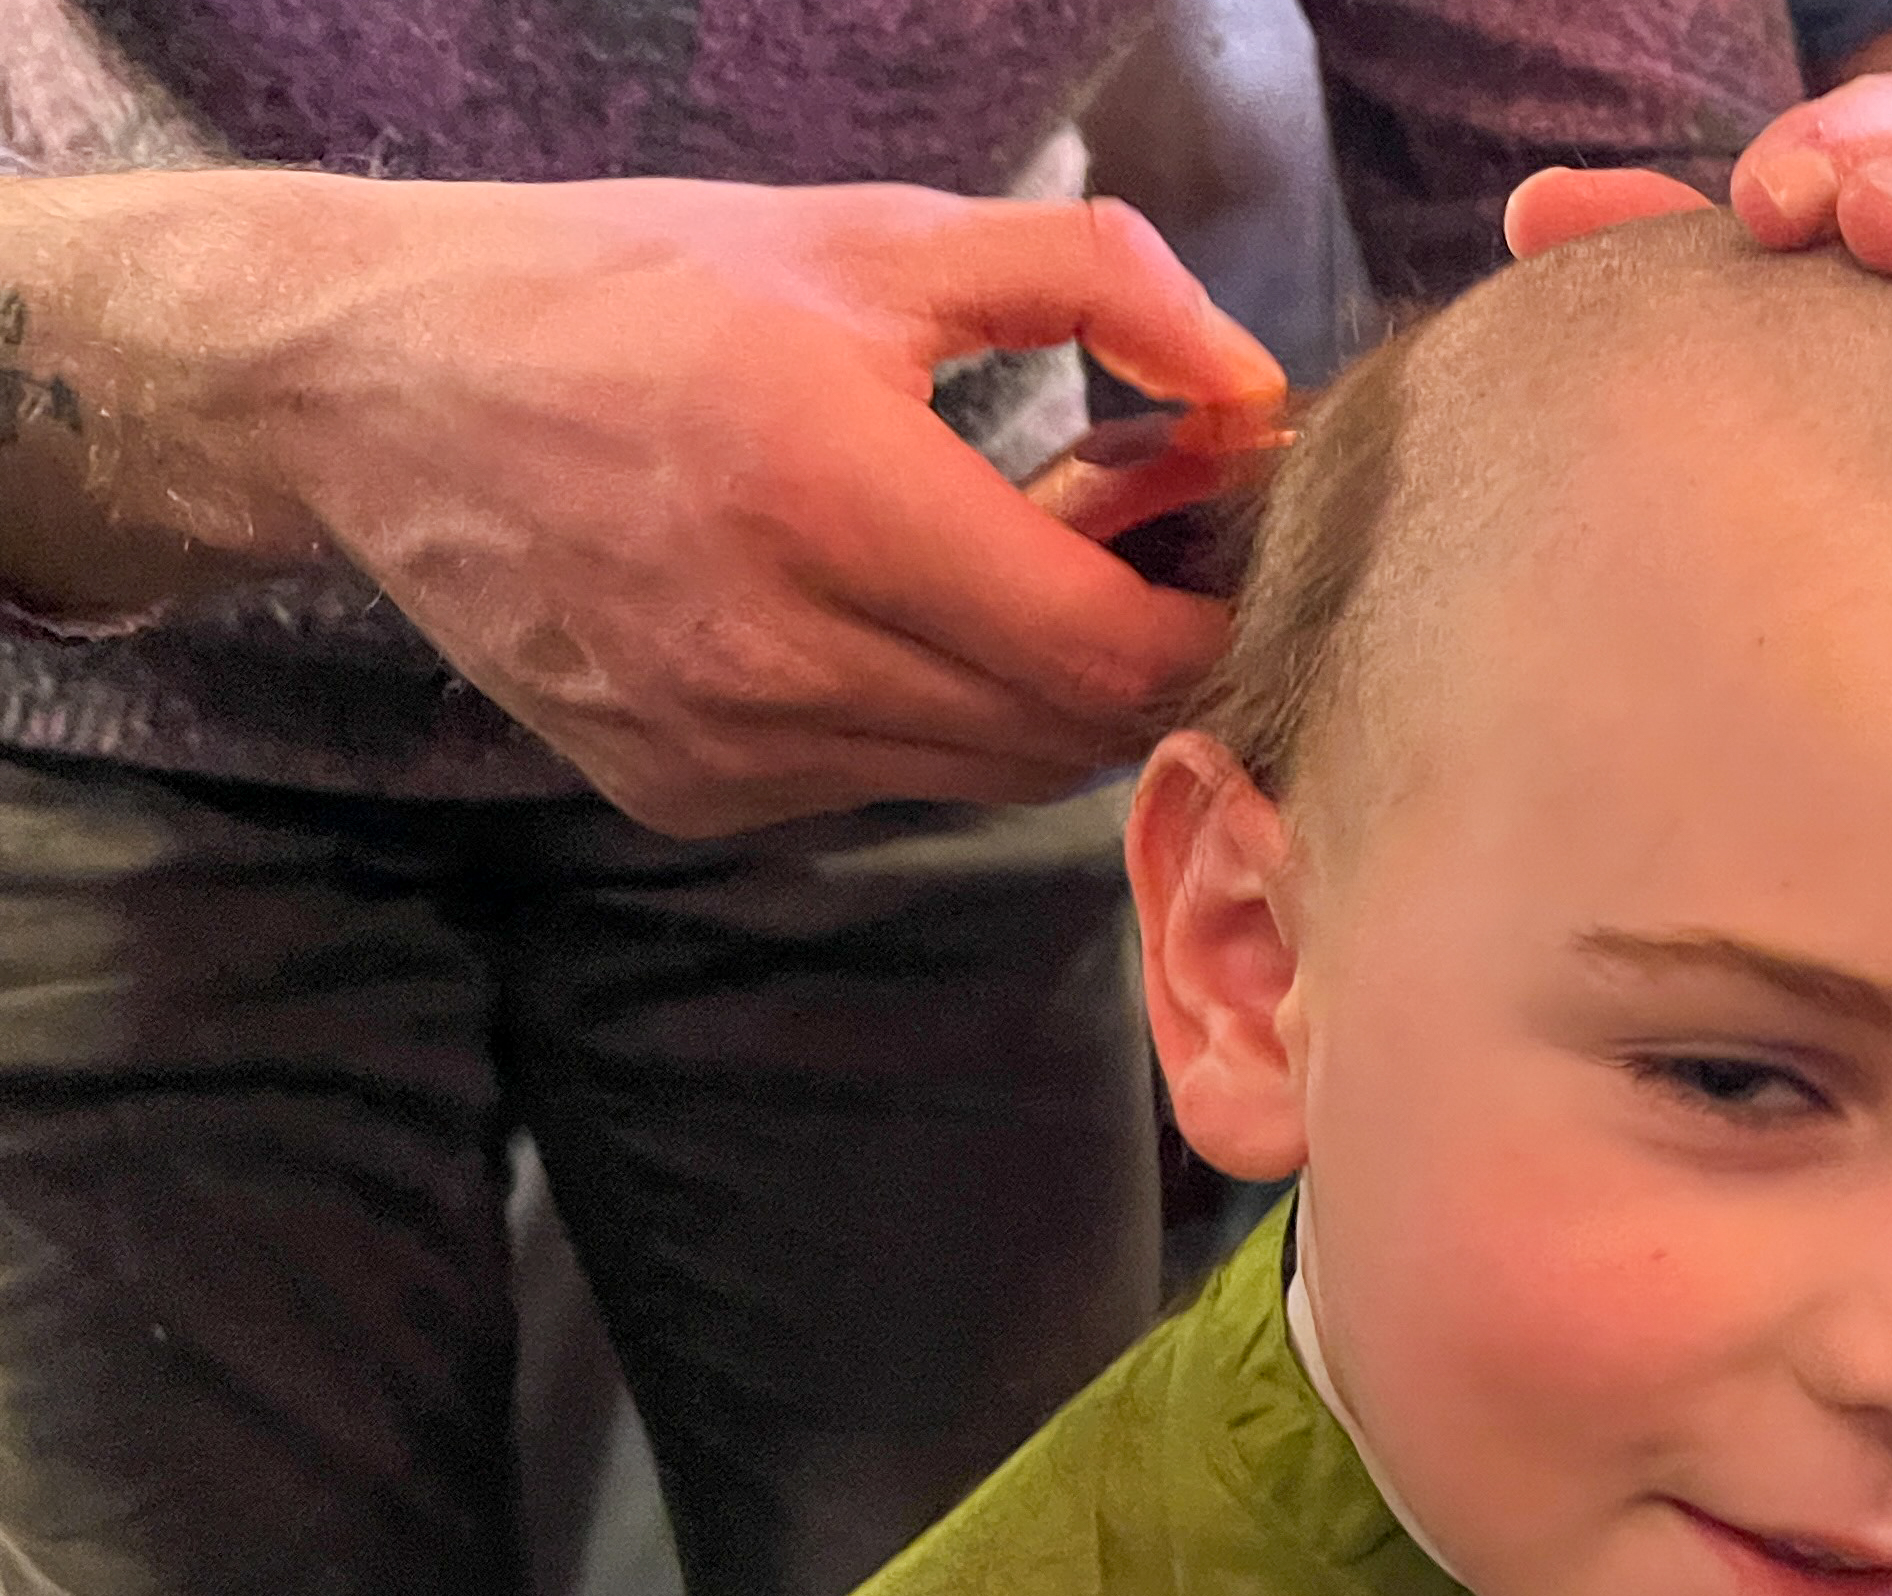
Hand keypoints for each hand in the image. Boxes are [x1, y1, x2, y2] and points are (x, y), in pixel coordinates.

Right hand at [133, 172, 1282, 835]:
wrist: (372, 387)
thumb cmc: (629, 288)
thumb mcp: (870, 236)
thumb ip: (1092, 286)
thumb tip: (1252, 388)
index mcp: (831, 500)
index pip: (1109, 654)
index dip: (1211, 623)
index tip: (1243, 559)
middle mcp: (777, 657)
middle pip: (1069, 734)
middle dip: (1148, 656)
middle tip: (1157, 553)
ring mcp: (728, 750)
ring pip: (989, 773)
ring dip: (1046, 690)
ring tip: (1024, 564)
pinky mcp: (689, 797)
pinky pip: (886, 782)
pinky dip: (936, 716)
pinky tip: (899, 613)